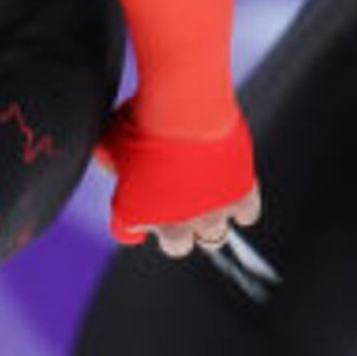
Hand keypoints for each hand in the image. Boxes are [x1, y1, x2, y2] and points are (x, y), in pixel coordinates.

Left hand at [95, 107, 258, 247]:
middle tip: (179, 207)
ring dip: (209, 219)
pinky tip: (232, 189)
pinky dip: (241, 205)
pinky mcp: (240, 196)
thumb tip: (111, 162)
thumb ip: (110, 160)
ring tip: (208, 197)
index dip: (133, 220)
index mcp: (134, 213)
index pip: (127, 233)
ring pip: (212, 236)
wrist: (185, 109)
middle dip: (176, 230)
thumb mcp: (111, 140)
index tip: (139, 208)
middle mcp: (173, 223)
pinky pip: (246, 215)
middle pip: (176, 246)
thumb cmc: (145, 120)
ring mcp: (209, 213)